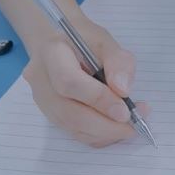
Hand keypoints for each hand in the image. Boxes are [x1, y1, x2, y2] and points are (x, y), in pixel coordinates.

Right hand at [23, 18, 149, 147]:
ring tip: (129, 126)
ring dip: (104, 134)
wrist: (58, 43)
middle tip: (133, 125)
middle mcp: (40, 80)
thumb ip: (117, 62)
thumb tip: (122, 91)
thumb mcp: (106, 41)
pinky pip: (73, 132)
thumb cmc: (83, 40)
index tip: (125, 110)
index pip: (69, 82)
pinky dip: (97, 135)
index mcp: (51, 53)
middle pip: (69, 112)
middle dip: (105, 125)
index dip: (98, 99)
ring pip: (71, 127)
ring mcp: (41, 100)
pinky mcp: (48, 113)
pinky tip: (114, 127)